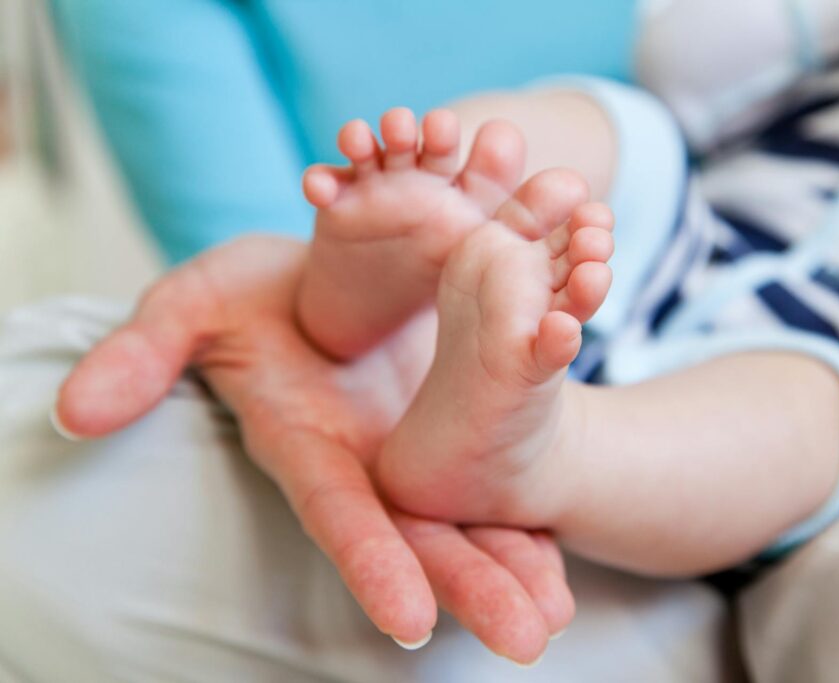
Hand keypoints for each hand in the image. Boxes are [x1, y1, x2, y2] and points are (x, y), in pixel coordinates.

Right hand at [53, 236, 572, 663]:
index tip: (409, 620)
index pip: (337, 511)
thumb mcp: (200, 301)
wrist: (342, 257)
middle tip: (528, 639)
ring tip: (559, 615)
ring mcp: (413, 452)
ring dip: (517, 564)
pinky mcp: (455, 431)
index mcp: (307, 442)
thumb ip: (147, 354)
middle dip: (472, 586)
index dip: (368, 562)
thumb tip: (72, 415)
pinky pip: (498, 480)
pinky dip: (531, 515)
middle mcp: (366, 462)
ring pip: (468, 521)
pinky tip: (566, 558)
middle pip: (420, 535)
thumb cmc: (263, 290)